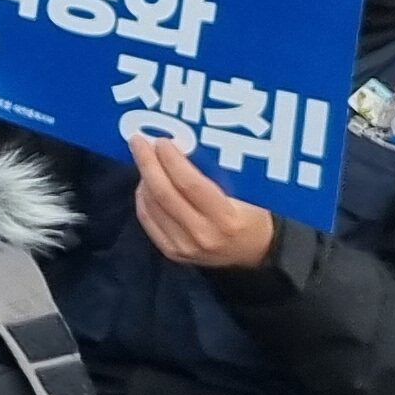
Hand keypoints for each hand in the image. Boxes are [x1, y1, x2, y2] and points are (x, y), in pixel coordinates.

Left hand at [133, 130, 276, 269]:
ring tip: (144, 158)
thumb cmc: (253, 214)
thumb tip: (182, 144)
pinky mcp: (172, 252)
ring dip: (144, 178)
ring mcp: (184, 247)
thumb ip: (217, 173)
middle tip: (138, 141)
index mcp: (227, 219)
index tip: (161, 141)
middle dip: (148, 163)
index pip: (190, 184)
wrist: (255, 252)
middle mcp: (203, 235)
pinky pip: (147, 220)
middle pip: (164, 194)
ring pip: (151, 205)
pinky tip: (145, 182)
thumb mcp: (247, 193)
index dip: (171, 160)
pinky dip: (143, 197)